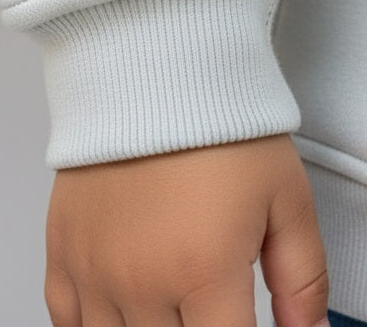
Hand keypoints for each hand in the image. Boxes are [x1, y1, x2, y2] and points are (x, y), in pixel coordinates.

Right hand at [44, 132, 329, 326]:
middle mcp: (141, 280)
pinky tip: (123, 315)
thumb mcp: (287, 200)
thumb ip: (303, 280)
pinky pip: (66, 322)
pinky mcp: (63, 251)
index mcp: (203, 271)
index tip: (243, 325)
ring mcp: (94, 270)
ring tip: (174, 310)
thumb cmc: (219, 125)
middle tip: (210, 310)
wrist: (154, 66)